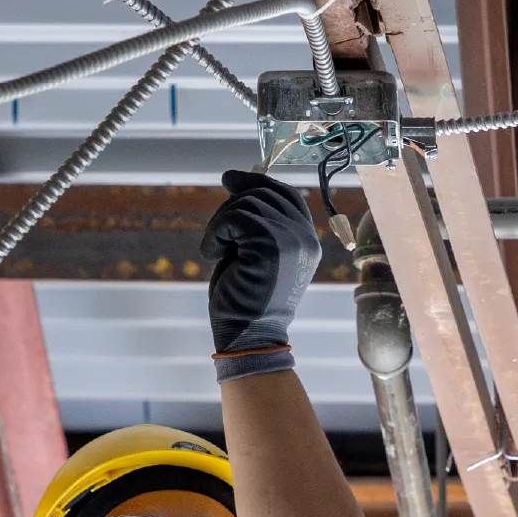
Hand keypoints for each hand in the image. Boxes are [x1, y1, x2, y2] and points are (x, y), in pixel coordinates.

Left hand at [200, 170, 321, 353]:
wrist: (248, 337)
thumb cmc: (245, 300)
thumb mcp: (253, 253)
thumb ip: (255, 222)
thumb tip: (235, 179)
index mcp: (306, 241)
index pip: (286, 194)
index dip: (257, 181)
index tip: (229, 179)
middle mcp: (305, 238)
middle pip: (265, 193)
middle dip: (232, 205)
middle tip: (217, 232)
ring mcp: (291, 240)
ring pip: (248, 203)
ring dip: (220, 224)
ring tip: (214, 250)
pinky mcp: (271, 244)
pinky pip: (235, 217)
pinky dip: (215, 232)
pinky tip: (211, 254)